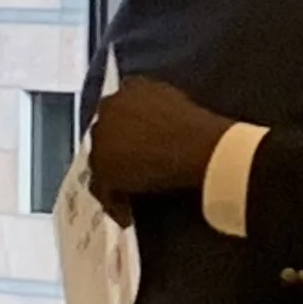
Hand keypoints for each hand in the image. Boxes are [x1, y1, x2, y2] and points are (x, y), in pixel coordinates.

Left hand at [89, 78, 237, 199]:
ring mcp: (103, 137)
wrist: (201, 148)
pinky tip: (128, 217)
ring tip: (130, 199)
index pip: (120, 108)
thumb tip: (160, 127)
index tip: (138, 143)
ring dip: (114, 180)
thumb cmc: (200, 127)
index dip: (128, 128)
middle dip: (116, 153)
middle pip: (105, 134)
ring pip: (101, 162)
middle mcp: (111, 106)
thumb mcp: (179, 106)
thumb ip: (159, 109)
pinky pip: (103, 189)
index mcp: (133, 87)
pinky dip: (115, 203)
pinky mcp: (103, 167)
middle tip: (133, 172)